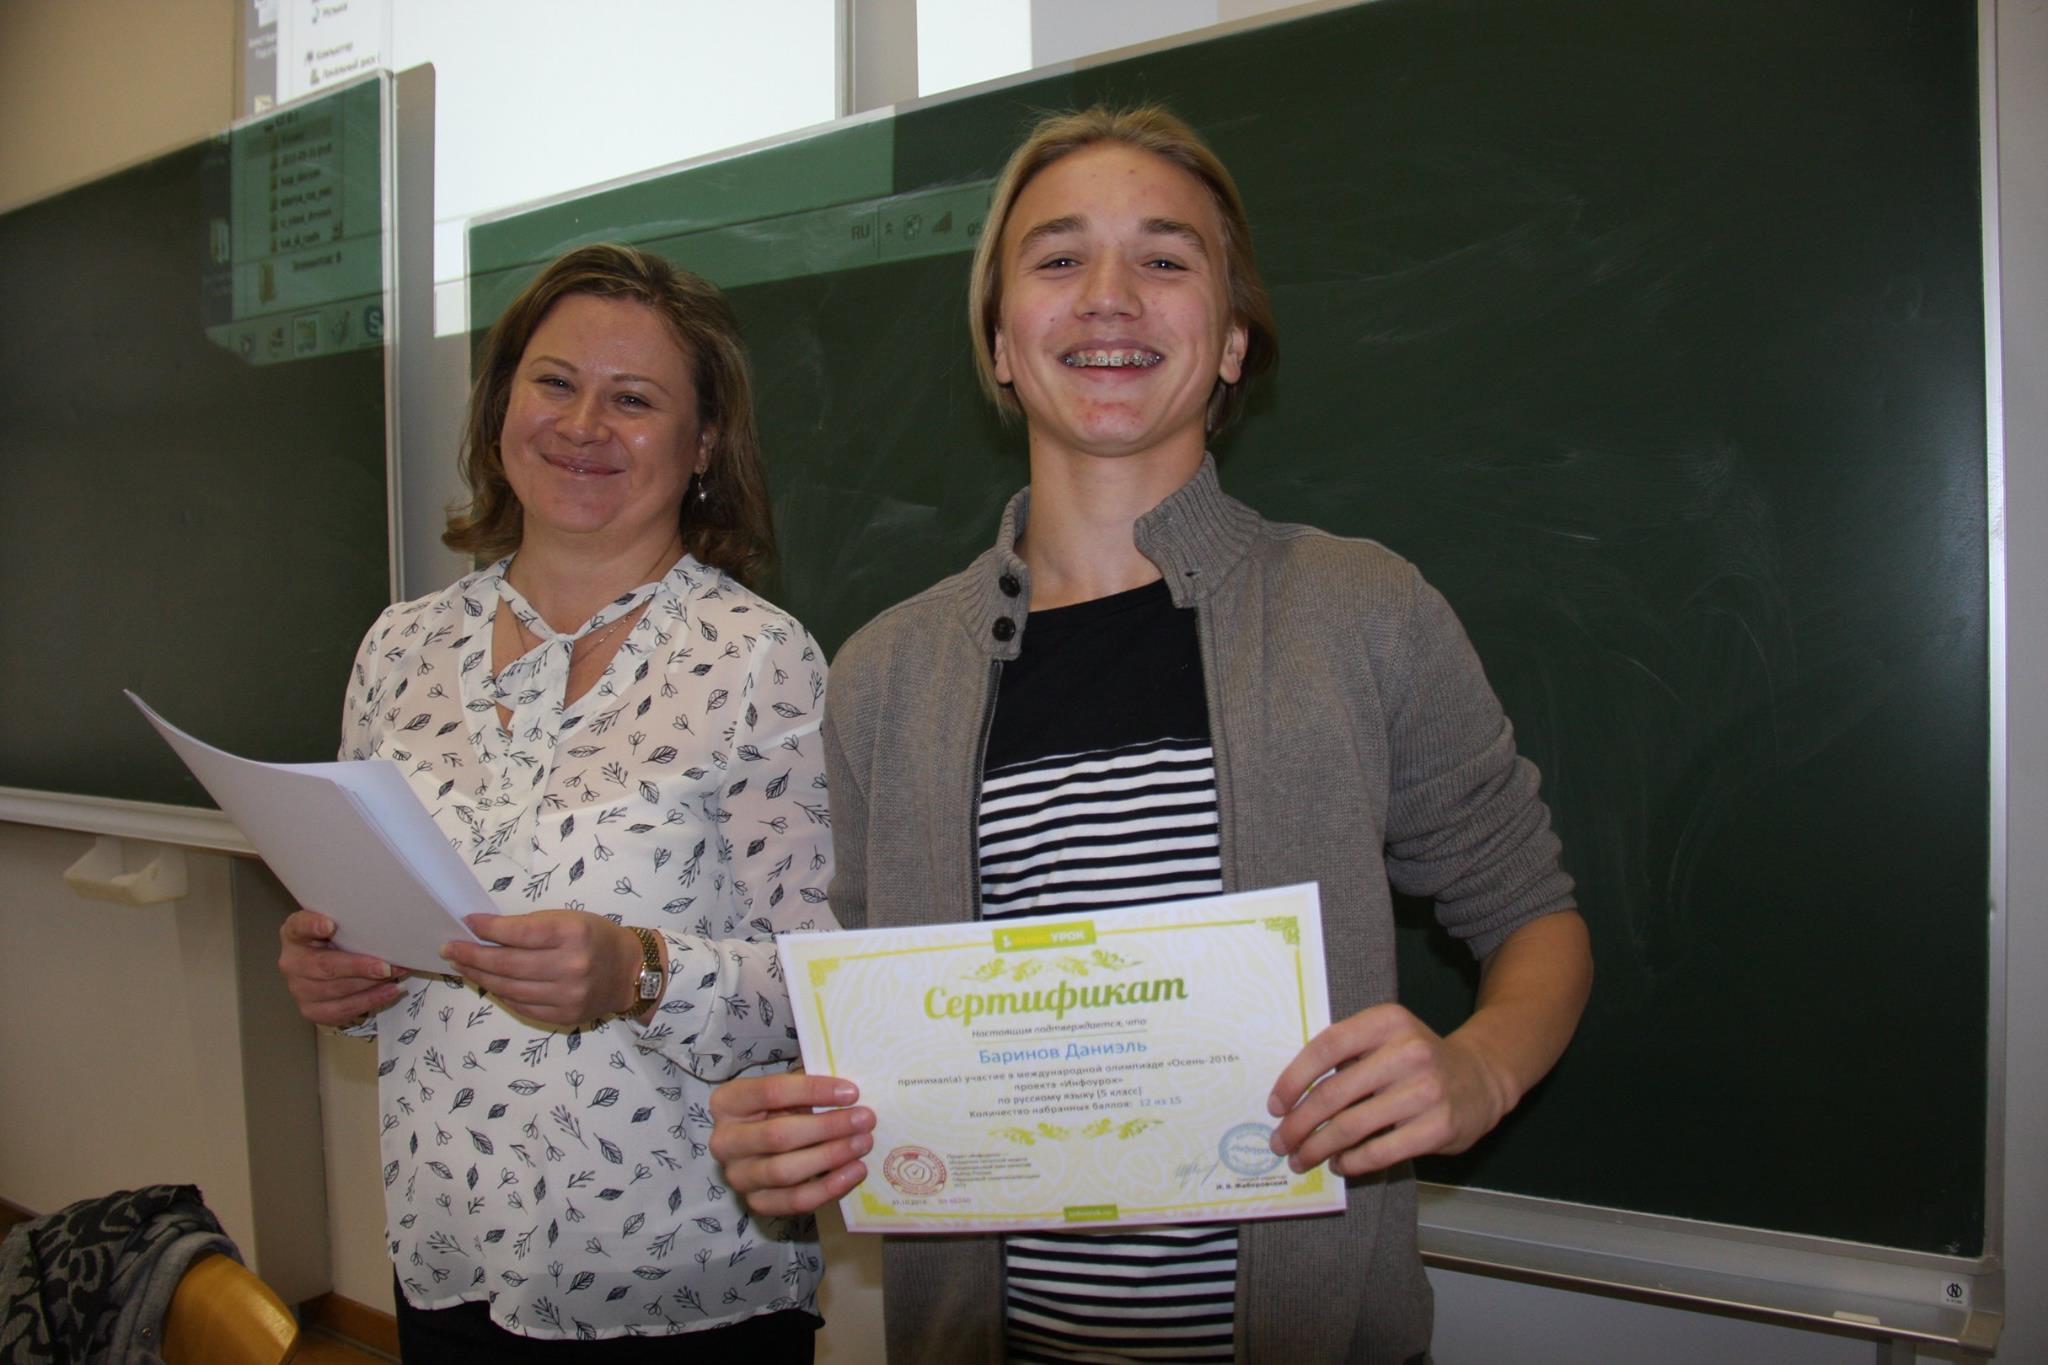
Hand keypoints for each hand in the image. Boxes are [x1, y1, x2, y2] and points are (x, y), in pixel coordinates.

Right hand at [277, 909, 404, 1025]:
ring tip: (395, 976)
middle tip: (386, 967)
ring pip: (336, 990)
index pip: (298, 926)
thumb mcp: (341, 926)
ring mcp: (299, 989)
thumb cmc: (339, 941)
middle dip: (358, 967)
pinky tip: (389, 992)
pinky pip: (343, 1010)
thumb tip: (387, 927)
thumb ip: (352, 924)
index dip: (312, 926)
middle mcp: (292, 963)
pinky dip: (370, 1000)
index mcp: (294, 934)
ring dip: (370, 985)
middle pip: (323, 966)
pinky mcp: (311, 1010)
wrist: (332, 966)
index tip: (330, 925)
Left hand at [441, 910, 643, 1025]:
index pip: (520, 932)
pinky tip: (488, 982)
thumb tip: (485, 932)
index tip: (467, 923)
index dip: (488, 929)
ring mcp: (567, 995)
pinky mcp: (564, 1015)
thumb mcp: (568, 919)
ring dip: (480, 976)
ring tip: (462, 966)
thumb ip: (530, 925)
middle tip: (450, 949)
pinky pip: (520, 1005)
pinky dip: (500, 993)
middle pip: (508, 963)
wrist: (628, 971)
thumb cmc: (594, 937)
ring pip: (509, 988)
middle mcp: (571, 966)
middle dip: (472, 955)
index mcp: (573, 934)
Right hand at [708, 1072, 873, 1215]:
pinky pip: (795, 1201)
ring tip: (863, 1143)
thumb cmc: (777, 1110)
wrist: (759, 1147)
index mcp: (727, 1102)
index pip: (771, 1091)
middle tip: (865, 1119)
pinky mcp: (756, 1203)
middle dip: (828, 1127)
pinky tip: (855, 1171)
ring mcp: (738, 1176)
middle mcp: (724, 1141)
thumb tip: (849, 1092)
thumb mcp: (786, 1091)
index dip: (814, 1091)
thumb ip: (808, 1088)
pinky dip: (830, 1187)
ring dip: (831, 1157)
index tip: (851, 1092)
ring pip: (785, 1171)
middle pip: (778, 1135)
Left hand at [1266, 1003, 1511, 1177]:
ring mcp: (1425, 1091)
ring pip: (1352, 1127)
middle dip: (1299, 1124)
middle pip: (1333, 1093)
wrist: (1481, 1079)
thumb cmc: (1418, 1060)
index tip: (1275, 1105)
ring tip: (1301, 1159)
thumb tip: (1291, 1096)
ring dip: (1318, 1148)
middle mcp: (1407, 1052)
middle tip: (1280, 1142)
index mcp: (1387, 1021)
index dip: (1293, 1079)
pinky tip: (1339, 1164)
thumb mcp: (1387, 1038)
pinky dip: (1352, 1162)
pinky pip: (1380, 1151)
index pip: (1326, 1047)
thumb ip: (1347, 1053)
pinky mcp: (1438, 1127)